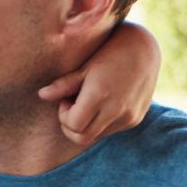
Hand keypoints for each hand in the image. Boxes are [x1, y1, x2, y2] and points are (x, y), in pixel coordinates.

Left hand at [38, 21, 158, 145]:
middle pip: (82, 138)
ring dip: (86, 124)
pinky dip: (100, 123)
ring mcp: (128, 117)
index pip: (73, 125)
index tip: (67, 99)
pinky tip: (103, 103)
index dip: (64, 115)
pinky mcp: (135, 119)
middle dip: (71, 126)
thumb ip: (64, 84)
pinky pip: (110, 131)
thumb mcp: (84, 66)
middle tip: (73, 105)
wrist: (144, 48)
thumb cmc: (109, 52)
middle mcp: (117, 110)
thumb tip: (41, 95)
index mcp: (101, 95)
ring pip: (96, 136)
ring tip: (89, 101)